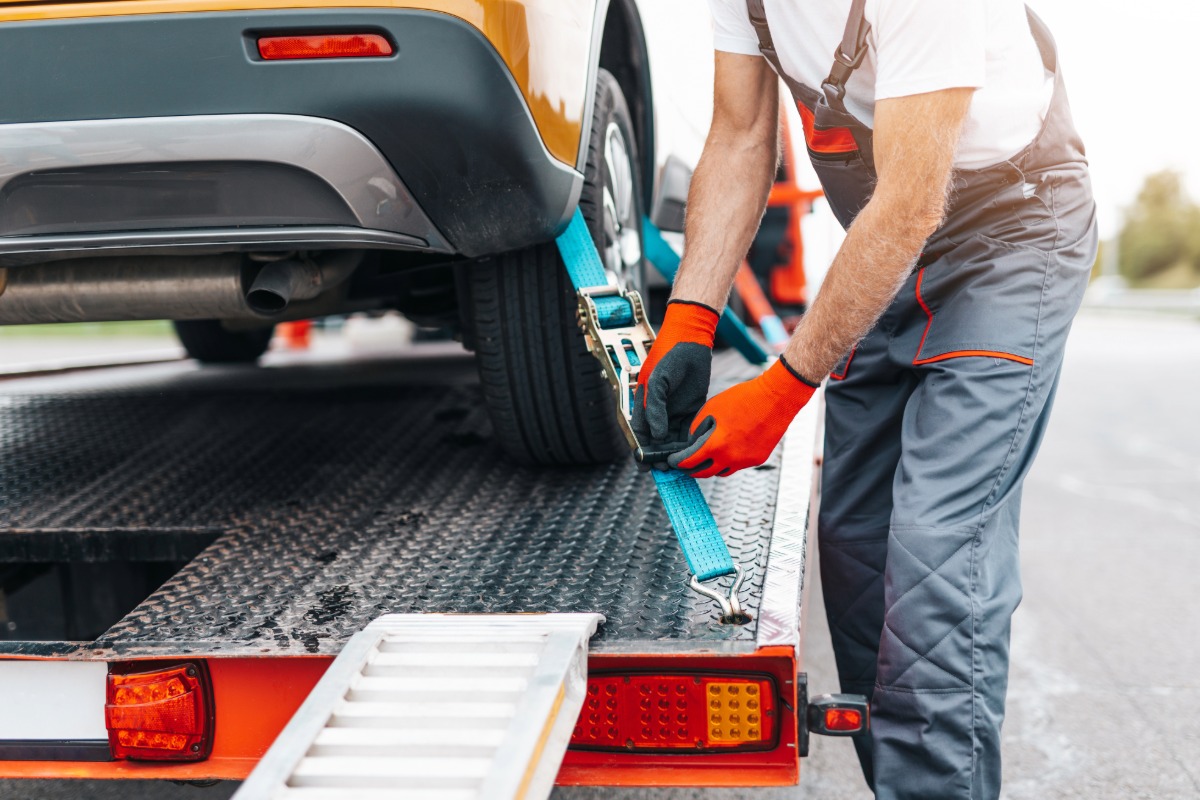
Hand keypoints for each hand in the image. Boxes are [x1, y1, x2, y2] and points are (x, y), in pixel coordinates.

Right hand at [631, 301, 719, 451]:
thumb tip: (657, 435)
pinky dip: (690, 440)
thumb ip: (655, 408)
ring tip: (682, 465)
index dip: (642, 451)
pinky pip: (688, 429)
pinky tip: (695, 450)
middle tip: (667, 470)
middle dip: (660, 456)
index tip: (646, 466)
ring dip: (676, 451)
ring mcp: (674, 410)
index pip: (639, 433)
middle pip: (656, 440)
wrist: (691, 340)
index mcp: (643, 403)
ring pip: (672, 438)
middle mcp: (657, 410)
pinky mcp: (690, 408)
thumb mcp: (658, 381)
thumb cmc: (668, 356)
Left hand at [668, 356, 818, 477]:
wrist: (776, 398)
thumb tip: (692, 443)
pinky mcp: (758, 460)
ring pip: (721, 472)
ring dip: (711, 466)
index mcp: (716, 445)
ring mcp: (745, 462)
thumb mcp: (711, 408)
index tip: (672, 461)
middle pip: (704, 473)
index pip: (689, 462)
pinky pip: (737, 465)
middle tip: (685, 464)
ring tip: (705, 456)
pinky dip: (729, 460)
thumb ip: (697, 428)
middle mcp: (730, 458)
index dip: (678, 462)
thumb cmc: (743, 398)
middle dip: (691, 470)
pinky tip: (728, 448)